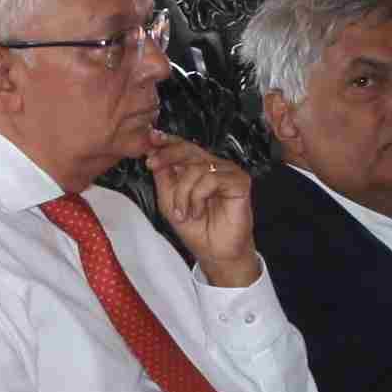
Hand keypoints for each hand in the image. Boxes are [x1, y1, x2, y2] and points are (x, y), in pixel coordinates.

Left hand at [140, 136, 262, 282]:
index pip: (183, 147)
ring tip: (184, 213)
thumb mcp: (169, 202)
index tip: (151, 138)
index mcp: (197, 169)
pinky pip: (211, 179)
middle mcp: (213, 167)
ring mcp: (228, 172)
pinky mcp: (239, 181)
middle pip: (189, 149)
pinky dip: (198, 196)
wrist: (215, 253)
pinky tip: (197, 211)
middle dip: (167, 155)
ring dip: (183, 193)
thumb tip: (154, 152)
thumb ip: (163, 177)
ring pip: (196, 167)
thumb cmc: (197, 230)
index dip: (167, 141)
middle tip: (152, 164)